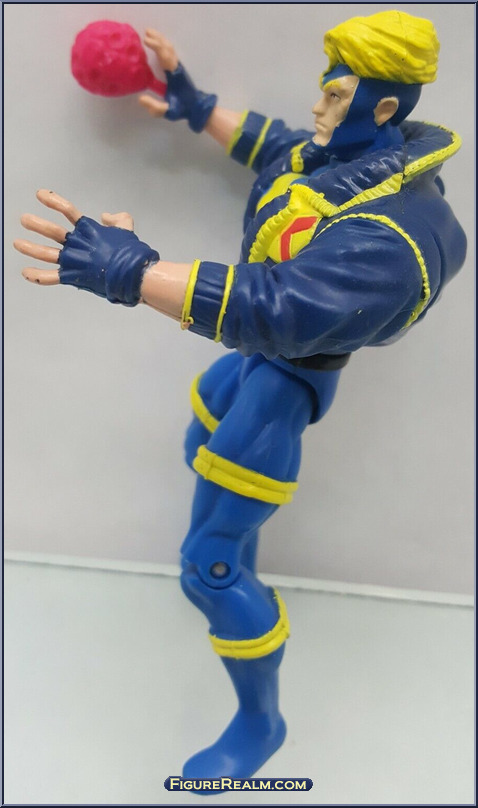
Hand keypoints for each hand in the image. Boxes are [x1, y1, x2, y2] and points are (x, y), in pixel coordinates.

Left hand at [15, 190, 158, 305]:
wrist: (133, 273)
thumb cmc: (131, 253)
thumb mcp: (127, 227)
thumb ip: (116, 218)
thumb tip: (106, 216)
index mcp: (90, 230)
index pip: (67, 210)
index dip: (52, 200)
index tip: (39, 195)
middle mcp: (78, 243)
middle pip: (52, 231)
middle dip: (36, 224)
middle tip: (24, 220)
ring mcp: (74, 260)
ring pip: (46, 253)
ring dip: (30, 247)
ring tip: (17, 243)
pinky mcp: (73, 276)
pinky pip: (51, 276)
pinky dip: (37, 275)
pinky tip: (25, 272)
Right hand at [139, 28, 216, 131]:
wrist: (197, 107)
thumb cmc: (182, 108)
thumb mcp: (168, 111)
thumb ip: (155, 106)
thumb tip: (141, 99)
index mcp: (174, 75)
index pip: (165, 56)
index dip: (156, 46)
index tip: (145, 40)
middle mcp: (177, 67)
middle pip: (168, 48)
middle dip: (157, 38)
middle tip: (145, 31)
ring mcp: (178, 67)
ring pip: (170, 48)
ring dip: (160, 39)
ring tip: (149, 32)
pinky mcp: (178, 68)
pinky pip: (170, 52)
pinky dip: (163, 44)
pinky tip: (157, 42)